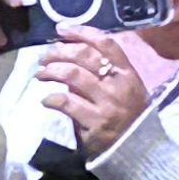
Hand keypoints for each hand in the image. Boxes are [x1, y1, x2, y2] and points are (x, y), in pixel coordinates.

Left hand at [33, 27, 152, 156]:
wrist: (138, 149)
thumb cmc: (128, 114)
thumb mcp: (126, 87)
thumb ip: (106, 70)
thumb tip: (71, 52)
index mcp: (127, 73)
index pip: (106, 43)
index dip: (82, 32)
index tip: (62, 30)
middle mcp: (117, 85)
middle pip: (84, 56)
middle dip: (59, 51)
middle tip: (45, 56)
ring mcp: (106, 104)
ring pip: (73, 75)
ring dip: (51, 71)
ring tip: (41, 74)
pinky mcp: (94, 124)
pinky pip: (67, 103)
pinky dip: (52, 98)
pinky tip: (46, 100)